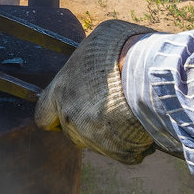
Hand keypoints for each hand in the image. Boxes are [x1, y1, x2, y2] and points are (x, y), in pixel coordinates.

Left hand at [35, 19, 155, 164]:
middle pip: (71, 132)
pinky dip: (132, 142)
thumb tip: (93, 60)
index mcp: (61, 92)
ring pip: (98, 143)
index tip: (63, 111)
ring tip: (128, 111)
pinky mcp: (120, 153)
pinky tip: (142, 123)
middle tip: (104, 108)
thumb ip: (87, 60)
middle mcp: (72, 120)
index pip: (43, 115)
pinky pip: (125, 152)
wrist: (150, 76)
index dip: (52, 115)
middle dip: (84, 124)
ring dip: (109, 132)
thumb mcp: (97, 40)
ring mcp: (95, 140)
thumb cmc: (121, 50)